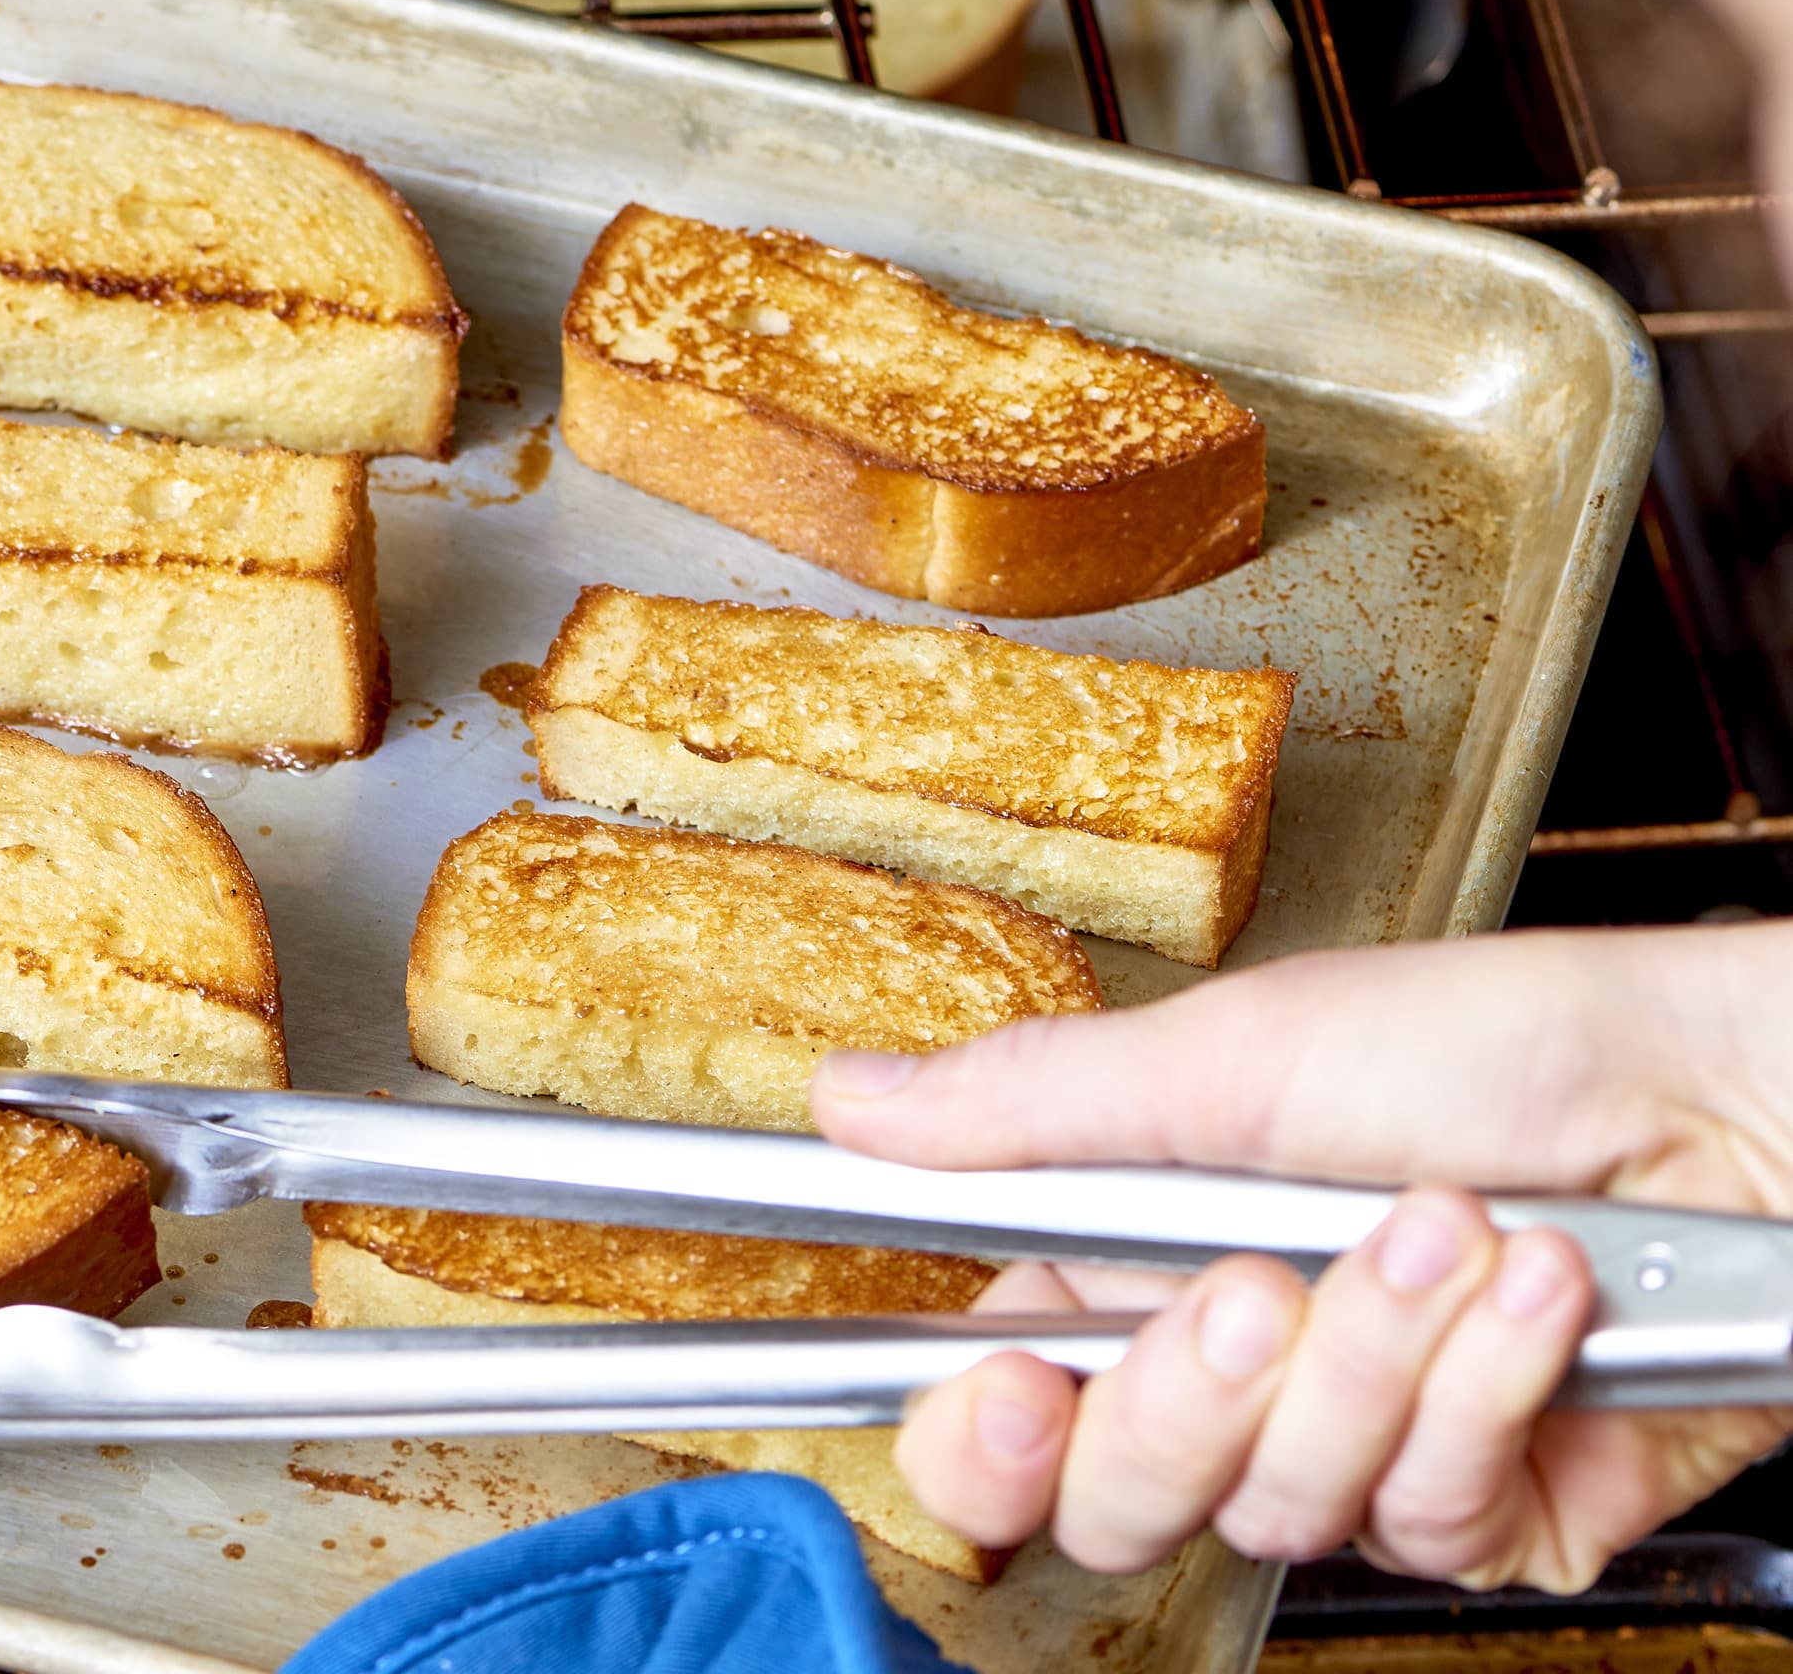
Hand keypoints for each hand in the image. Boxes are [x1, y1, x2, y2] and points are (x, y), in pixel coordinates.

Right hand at [810, 921, 1792, 1589]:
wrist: (1727, 1096)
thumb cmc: (1504, 1042)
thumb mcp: (1236, 1052)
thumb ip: (1031, 1106)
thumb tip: (853, 1101)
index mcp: (1143, 1266)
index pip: (1001, 1409)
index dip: (980, 1436)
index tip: (1005, 1389)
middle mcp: (1243, 1377)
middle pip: (1119, 1493)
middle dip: (1189, 1396)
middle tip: (1253, 1288)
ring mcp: (1364, 1453)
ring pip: (1279, 1505)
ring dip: (1372, 1354)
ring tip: (1446, 1224)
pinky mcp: (1491, 1510)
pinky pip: (1426, 1517)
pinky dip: (1481, 1389)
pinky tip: (1529, 1293)